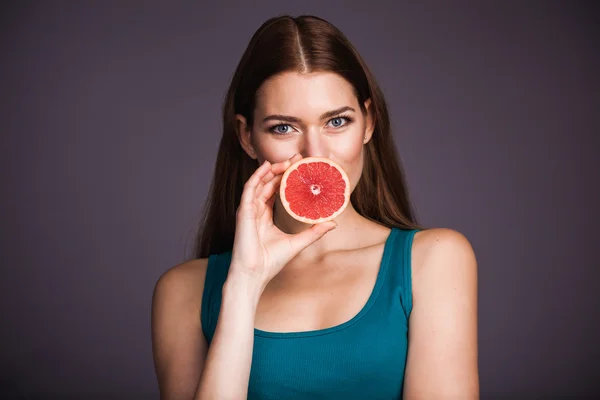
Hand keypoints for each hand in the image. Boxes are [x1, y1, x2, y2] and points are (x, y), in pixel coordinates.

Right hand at [229, 154, 336, 289]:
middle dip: (281, 169)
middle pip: (268, 184)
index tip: (300, 167)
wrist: (254, 275)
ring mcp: (248, 211)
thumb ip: (314, 232)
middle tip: (297, 158)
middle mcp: (256, 211)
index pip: (275, 191)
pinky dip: (257, 176)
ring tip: (287, 161)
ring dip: (272, 170)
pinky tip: (267, 167)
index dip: (286, 178)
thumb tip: (333, 223)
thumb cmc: (271, 262)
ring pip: (259, 183)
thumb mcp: (298, 243)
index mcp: (265, 216)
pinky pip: (249, 189)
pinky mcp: (243, 212)